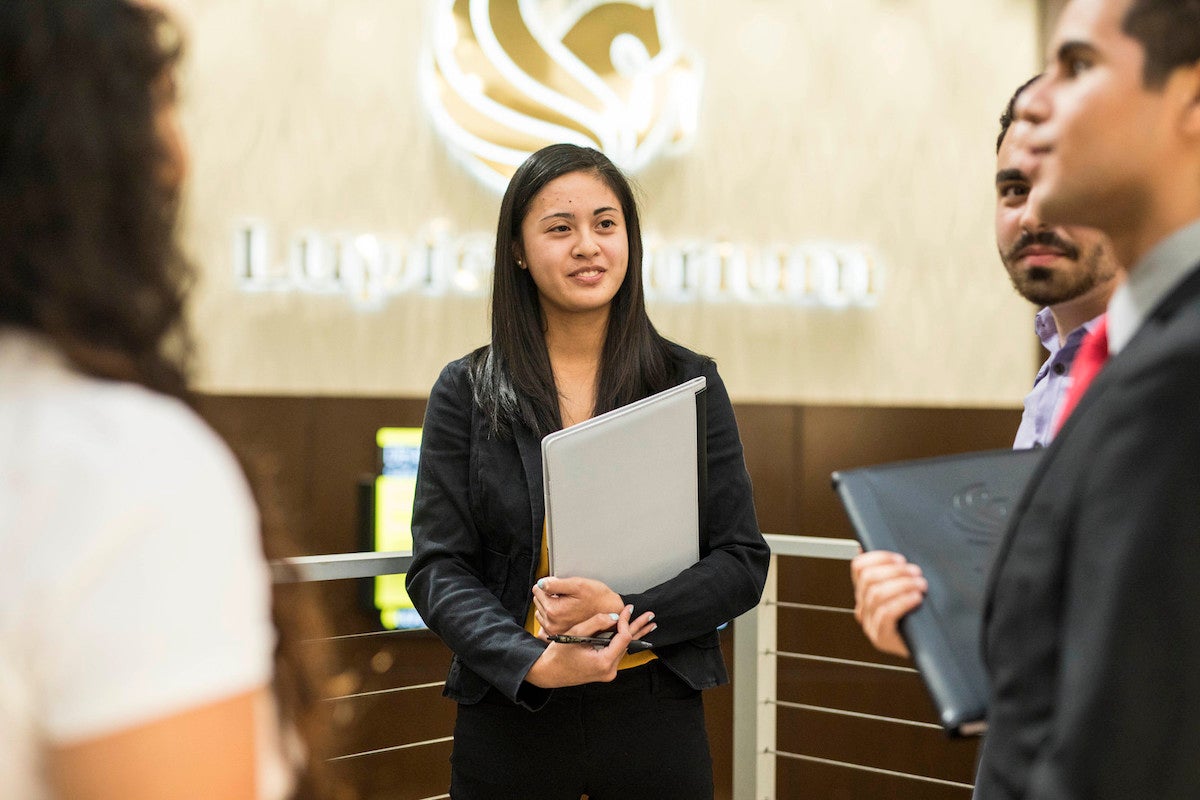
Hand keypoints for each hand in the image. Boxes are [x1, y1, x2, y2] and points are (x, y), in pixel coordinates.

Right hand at [525, 605, 656, 688]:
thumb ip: (596, 623)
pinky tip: (634, 634)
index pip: (622, 639)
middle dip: (637, 628)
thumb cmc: (558, 655)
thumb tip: (615, 616)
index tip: (627, 609)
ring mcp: (608, 672)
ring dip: (632, 633)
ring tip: (647, 624)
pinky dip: (623, 641)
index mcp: (603, 662)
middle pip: (627, 644)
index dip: (626, 622)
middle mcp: (609, 670)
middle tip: (650, 616)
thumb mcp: (575, 634)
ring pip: (623, 648)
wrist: (549, 673)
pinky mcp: (605, 670)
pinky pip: (616, 653)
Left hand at [531, 576, 622, 635]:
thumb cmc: (598, 598)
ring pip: (541, 611)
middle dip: (549, 596)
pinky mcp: (558, 635)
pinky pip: (546, 622)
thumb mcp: (578, 584)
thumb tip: (541, 583)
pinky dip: (552, 617)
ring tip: (567, 605)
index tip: (560, 587)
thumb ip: (556, 584)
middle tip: (566, 596)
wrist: (611, 612)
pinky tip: (564, 614)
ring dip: (550, 606)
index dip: (549, 585)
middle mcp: (552, 623)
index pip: (537, 590)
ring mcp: (555, 631)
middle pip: (538, 601)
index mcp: (554, 610)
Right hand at [850, 550, 926, 658]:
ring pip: (877, 594)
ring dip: (902, 585)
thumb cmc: (918, 616)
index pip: (858, 567)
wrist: (931, 648)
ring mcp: (870, 624)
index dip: (879, 557)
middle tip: (916, 572)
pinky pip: (886, 613)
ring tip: (921, 585)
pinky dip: (903, 601)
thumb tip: (875, 546)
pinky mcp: (881, 638)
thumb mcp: (904, 589)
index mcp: (864, 593)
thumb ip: (893, 572)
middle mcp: (863, 608)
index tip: (900, 558)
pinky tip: (916, 598)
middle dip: (895, 571)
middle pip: (868, 579)